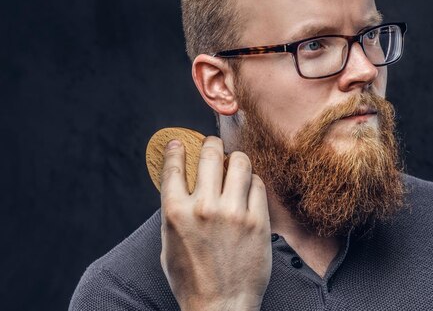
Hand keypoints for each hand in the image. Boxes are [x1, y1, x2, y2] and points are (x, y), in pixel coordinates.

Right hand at [160, 136, 271, 310]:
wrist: (221, 306)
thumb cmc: (192, 278)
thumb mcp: (169, 243)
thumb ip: (175, 210)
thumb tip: (183, 182)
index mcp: (175, 212)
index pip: (175, 166)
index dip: (178, 148)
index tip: (181, 142)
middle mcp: (204, 207)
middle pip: (210, 154)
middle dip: (211, 144)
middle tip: (213, 145)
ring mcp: (233, 213)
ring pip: (240, 162)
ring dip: (236, 159)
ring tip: (235, 165)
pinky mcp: (257, 220)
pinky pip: (258, 184)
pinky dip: (252, 182)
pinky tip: (248, 188)